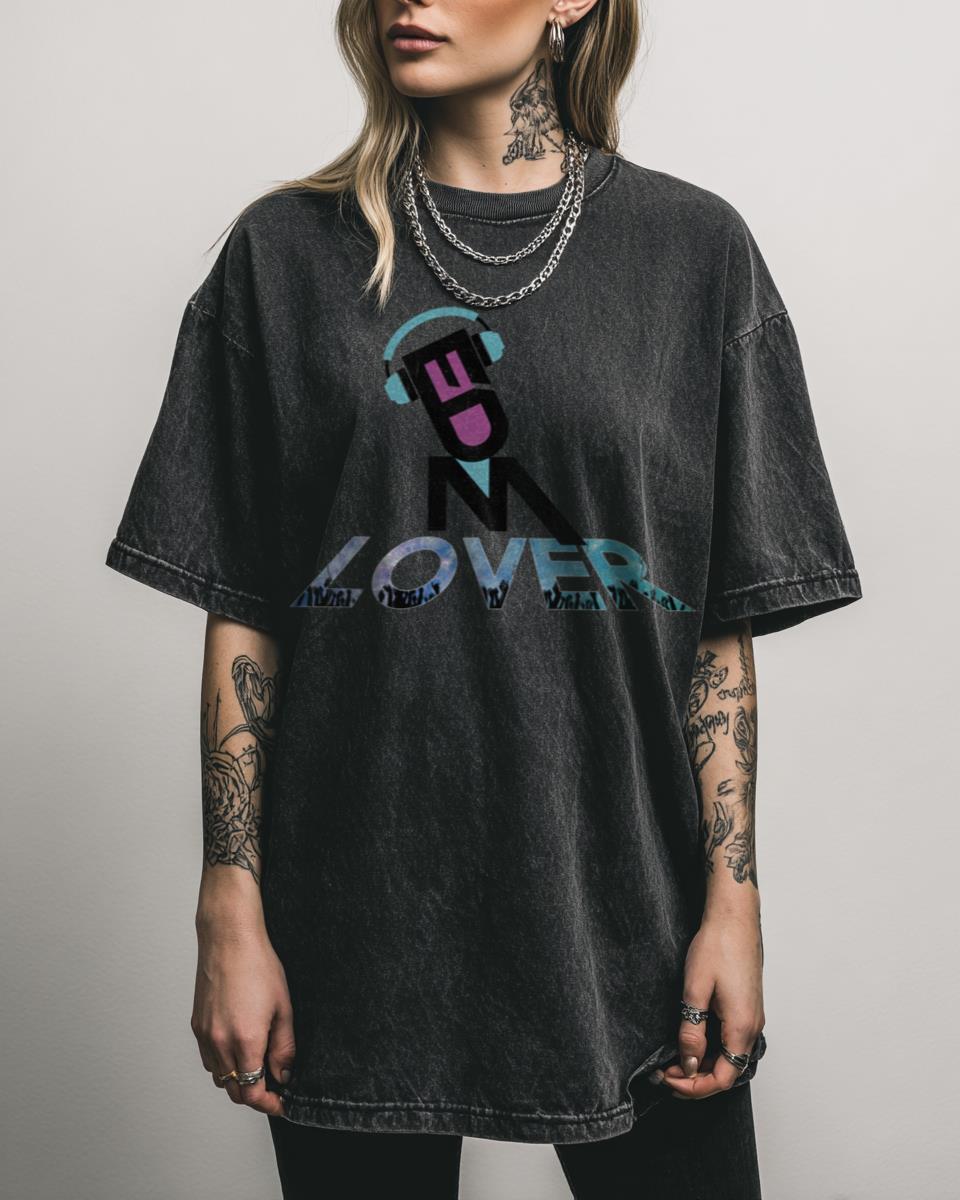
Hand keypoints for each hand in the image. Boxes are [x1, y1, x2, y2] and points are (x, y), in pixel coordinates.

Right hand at [191, 915, 295, 1116]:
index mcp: (245, 1040)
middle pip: (234, 1091)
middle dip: (255, 1096)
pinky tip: (238, 1050)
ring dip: (238, 1081)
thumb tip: (284, 1074)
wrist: (229, 940)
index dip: (268, 1104)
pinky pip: (208, 1059)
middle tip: (274, 1088)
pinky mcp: (196, 1026)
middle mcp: (220, 1043)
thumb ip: (284, 1047)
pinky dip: (223, 1065)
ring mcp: (205, 1035)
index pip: (252, 1092)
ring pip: (219, 1077)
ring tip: (258, 1066)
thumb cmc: (258, 966)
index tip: (281, 1103)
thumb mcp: (283, 1007)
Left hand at [659, 909, 763, 1099]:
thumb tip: (689, 1064)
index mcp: (742, 1027)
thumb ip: (692, 1031)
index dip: (694, 1087)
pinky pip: (731, 1041)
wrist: (735, 918)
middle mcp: (753, 1027)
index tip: (668, 1079)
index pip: (722, 1078)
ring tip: (673, 1059)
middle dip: (695, 1079)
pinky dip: (711, 1049)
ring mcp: (752, 1017)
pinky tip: (691, 1041)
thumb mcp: (695, 990)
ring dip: (703, 1064)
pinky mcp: (747, 1008)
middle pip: (727, 1071)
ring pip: (729, 1057)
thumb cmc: (717, 946)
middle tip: (664, 1072)